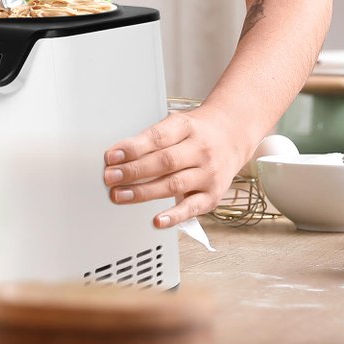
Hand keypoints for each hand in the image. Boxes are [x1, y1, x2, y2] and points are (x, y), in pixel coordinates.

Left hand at [102, 106, 247, 226]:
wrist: (232, 136)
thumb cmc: (197, 131)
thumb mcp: (176, 123)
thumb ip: (151, 138)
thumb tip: (119, 155)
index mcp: (186, 127)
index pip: (157, 137)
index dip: (133, 148)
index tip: (111, 156)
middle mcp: (200, 150)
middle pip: (164, 162)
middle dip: (133, 171)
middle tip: (110, 177)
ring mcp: (208, 174)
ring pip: (174, 184)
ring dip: (144, 192)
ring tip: (120, 195)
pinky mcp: (214, 195)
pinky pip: (193, 207)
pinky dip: (174, 216)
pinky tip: (157, 220)